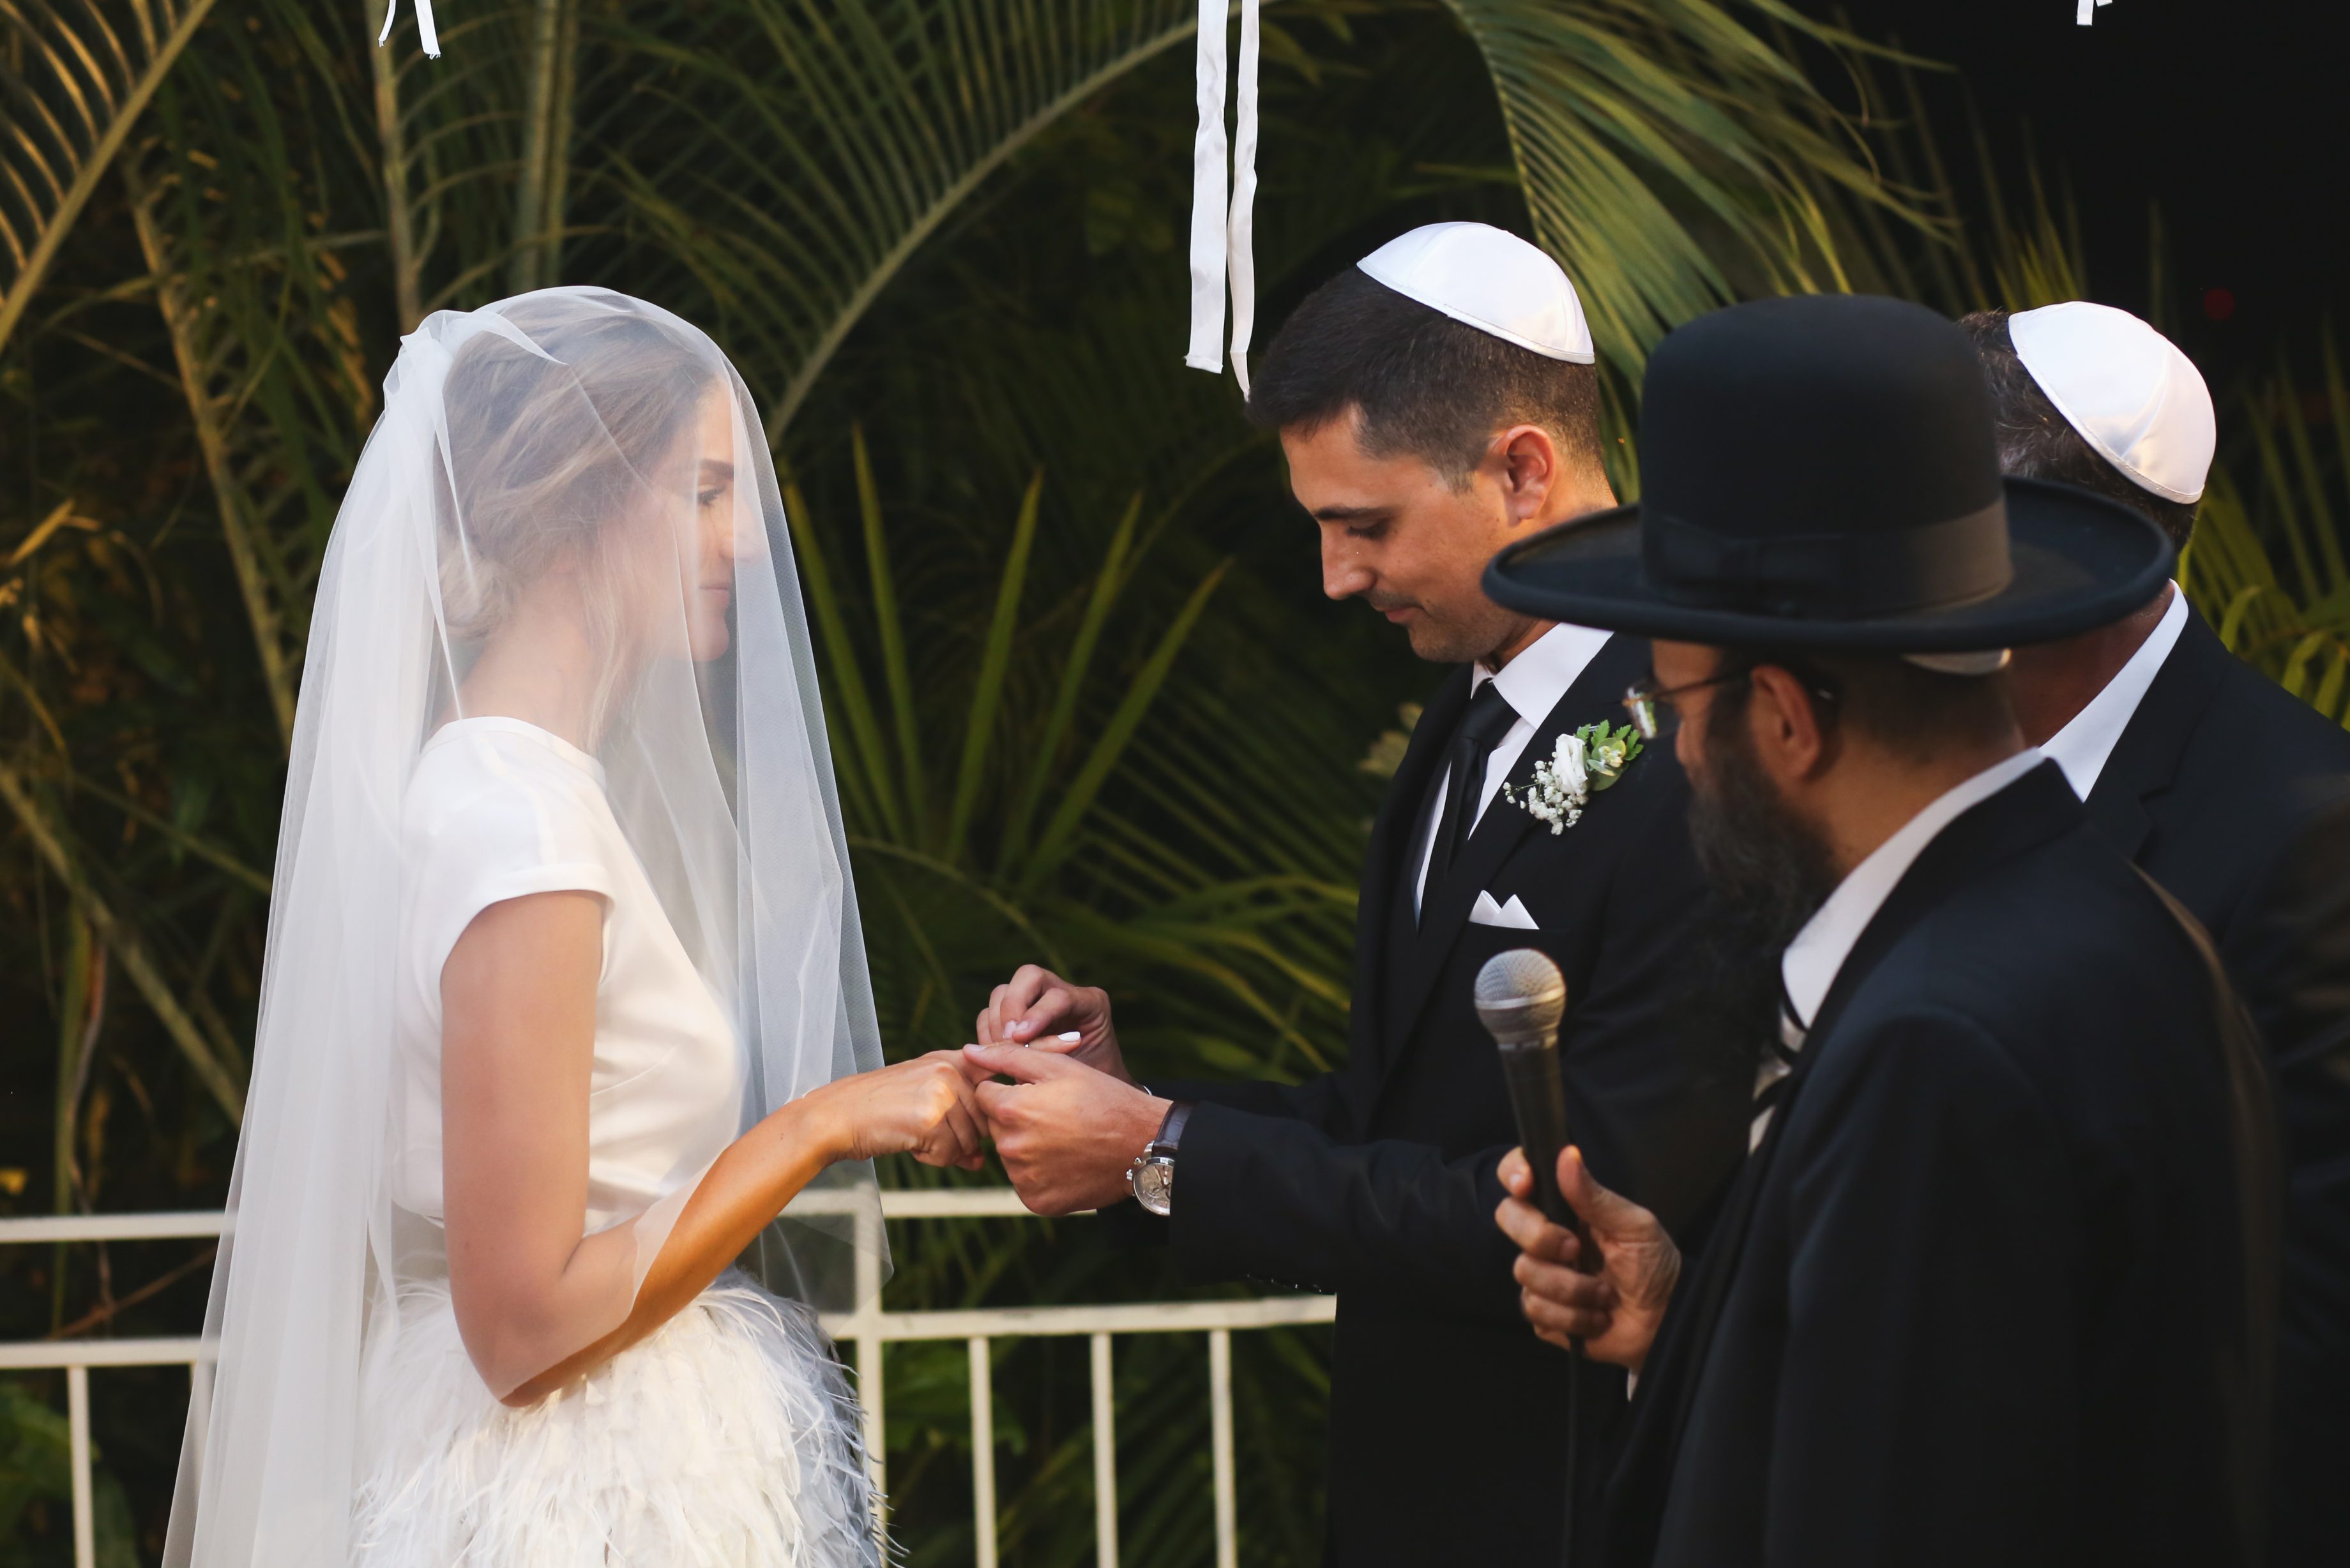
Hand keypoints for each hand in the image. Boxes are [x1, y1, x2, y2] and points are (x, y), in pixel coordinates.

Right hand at [800, 1051, 989, 1169]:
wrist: (837, 1116)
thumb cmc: (878, 1108)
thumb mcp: (922, 1093)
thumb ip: (959, 1115)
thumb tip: (982, 1157)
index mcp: (950, 1059)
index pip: (994, 1081)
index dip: (991, 1109)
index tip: (968, 1120)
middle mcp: (949, 1070)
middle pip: (984, 1121)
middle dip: (961, 1138)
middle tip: (927, 1134)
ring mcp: (941, 1094)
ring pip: (969, 1141)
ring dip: (945, 1151)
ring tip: (914, 1136)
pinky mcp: (930, 1121)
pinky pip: (950, 1155)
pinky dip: (931, 1159)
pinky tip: (909, 1145)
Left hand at [961, 1043, 1167, 1214]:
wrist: (1142, 1144)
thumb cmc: (1102, 1098)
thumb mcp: (1059, 1067)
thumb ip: (1008, 1056)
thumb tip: (968, 1052)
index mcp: (1011, 1109)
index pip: (985, 1094)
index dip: (1010, 1089)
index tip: (1038, 1093)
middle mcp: (1011, 1148)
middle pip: (997, 1127)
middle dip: (1018, 1118)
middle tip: (1057, 1116)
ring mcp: (1024, 1179)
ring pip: (1011, 1155)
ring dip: (1028, 1146)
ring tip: (1065, 1138)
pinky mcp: (1037, 1202)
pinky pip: (1026, 1183)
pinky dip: (1041, 1174)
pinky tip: (1067, 1161)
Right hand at [975, 964, 1130, 1083]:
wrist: (1088, 1097)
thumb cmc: (1090, 1083)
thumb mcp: (1082, 1071)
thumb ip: (1056, 1054)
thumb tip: (1019, 1046)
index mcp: (1091, 1003)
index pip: (1058, 996)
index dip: (1037, 1015)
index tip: (1021, 1038)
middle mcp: (1062, 993)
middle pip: (1028, 975)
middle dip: (1013, 1006)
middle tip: (1008, 1039)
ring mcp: (1036, 1002)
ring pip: (1003, 992)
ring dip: (997, 1023)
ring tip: (1004, 1053)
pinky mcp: (1015, 1017)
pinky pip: (989, 1012)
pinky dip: (987, 1032)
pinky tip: (997, 1055)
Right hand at [1494, 1145, 1679, 1370]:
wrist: (1665, 1320)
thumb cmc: (1654, 1265)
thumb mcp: (1634, 1226)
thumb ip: (1596, 1196)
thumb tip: (1567, 1153)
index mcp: (1566, 1207)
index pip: (1521, 1175)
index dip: (1513, 1173)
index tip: (1526, 1185)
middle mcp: (1547, 1236)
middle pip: (1508, 1217)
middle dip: (1541, 1237)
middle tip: (1576, 1250)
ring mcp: (1542, 1274)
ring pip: (1525, 1270)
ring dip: (1571, 1287)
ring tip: (1603, 1294)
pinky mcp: (1543, 1312)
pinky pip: (1535, 1309)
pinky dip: (1572, 1317)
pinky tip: (1596, 1317)